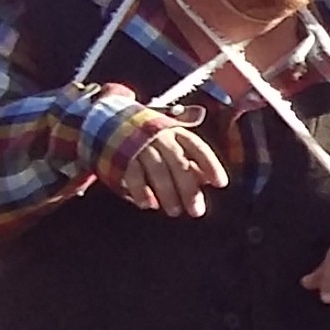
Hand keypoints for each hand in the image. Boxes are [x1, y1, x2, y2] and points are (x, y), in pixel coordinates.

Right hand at [104, 120, 227, 217]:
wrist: (108, 118)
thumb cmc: (148, 132)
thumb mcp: (171, 135)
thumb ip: (189, 154)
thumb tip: (207, 177)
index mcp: (175, 130)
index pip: (197, 147)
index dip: (211, 165)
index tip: (221, 184)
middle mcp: (160, 136)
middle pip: (179, 163)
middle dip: (189, 188)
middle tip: (197, 211)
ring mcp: (140, 145)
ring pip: (158, 171)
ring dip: (167, 193)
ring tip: (174, 211)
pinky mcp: (121, 155)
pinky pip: (133, 175)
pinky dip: (140, 191)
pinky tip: (148, 205)